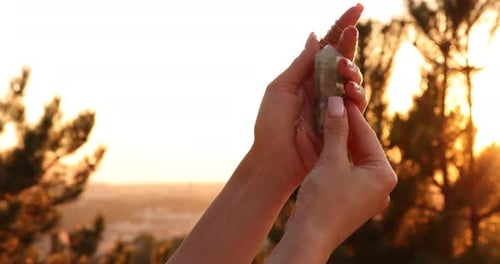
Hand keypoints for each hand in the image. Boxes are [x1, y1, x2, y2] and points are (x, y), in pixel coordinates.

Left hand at [251, 4, 365, 187]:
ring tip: (343, 71)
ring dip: (352, 71)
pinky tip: (349, 91)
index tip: (358, 9)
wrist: (274, 160)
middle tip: (352, 32)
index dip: (341, 27)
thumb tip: (314, 36)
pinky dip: (356, 95)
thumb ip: (300, 64)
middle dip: (350, 43)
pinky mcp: (343, 122)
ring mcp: (333, 104)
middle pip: (343, 58)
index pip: (327, 46)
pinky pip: (356, 105)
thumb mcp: (280, 88)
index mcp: (306, 75)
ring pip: (353, 80)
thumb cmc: (270, 125)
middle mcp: (322, 86)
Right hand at [269, 99, 397, 262]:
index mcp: (384, 175)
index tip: (339, 97)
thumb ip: (336, 131)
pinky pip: (348, 172)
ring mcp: (369, 196)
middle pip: (363, 147)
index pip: (367, 136)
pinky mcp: (355, 201)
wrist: (309, 237)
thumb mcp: (330, 161)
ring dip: (340, 142)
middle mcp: (382, 186)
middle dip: (346, 128)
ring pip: (354, 159)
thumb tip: (337, 103)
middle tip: (332, 105)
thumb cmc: (322, 201)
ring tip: (326, 121)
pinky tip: (325, 145)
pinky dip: (337, 158)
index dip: (351, 114)